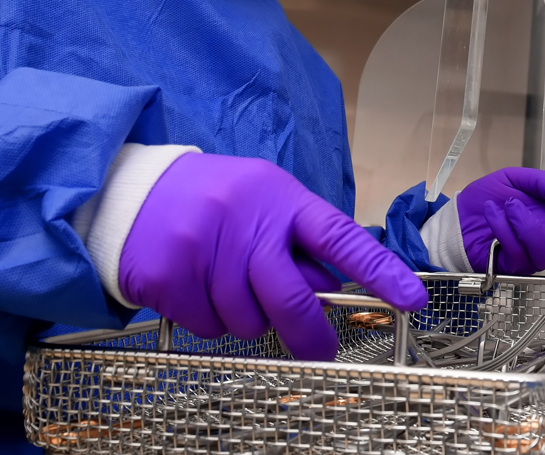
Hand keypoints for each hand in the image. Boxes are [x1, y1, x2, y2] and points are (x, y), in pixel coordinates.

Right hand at [119, 152, 425, 358]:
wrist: (132, 193)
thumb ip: (298, 240)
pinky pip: (208, 327)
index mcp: (281, 199)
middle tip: (319, 351)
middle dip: (311, 334)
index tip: (411, 299)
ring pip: (249, 321)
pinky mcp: (170, 277)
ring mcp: (205, 248)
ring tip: (225, 284)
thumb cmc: (213, 201)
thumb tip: (331, 292)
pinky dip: (208, 320)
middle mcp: (246, 221)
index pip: (340, 237)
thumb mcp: (263, 201)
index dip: (379, 271)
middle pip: (292, 299)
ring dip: (245, 318)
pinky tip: (196, 289)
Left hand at [457, 168, 544, 275]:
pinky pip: (517, 254)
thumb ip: (542, 182)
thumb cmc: (490, 198)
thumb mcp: (517, 179)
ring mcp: (531, 257)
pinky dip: (504, 230)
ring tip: (509, 206)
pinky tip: (494, 215)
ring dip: (528, 226)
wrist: (458, 216)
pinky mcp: (511, 267)